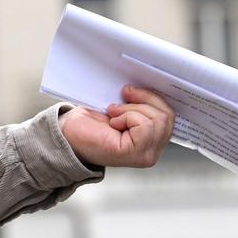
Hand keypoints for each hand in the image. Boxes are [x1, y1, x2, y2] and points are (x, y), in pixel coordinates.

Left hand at [60, 85, 174, 168]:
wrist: (67, 134)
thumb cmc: (89, 123)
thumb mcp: (120, 107)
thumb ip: (139, 102)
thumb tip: (147, 83)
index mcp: (152, 139)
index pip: (170, 115)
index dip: (153, 97)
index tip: (130, 91)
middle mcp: (153, 150)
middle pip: (167, 115)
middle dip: (143, 100)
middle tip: (120, 99)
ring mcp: (147, 155)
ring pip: (158, 119)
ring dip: (132, 109)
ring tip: (114, 114)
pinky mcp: (136, 155)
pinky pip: (145, 125)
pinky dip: (128, 117)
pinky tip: (113, 123)